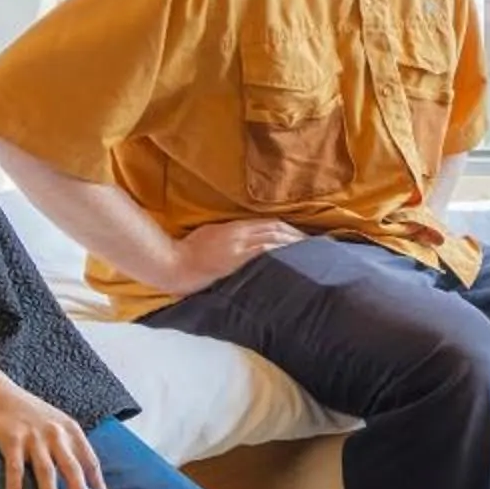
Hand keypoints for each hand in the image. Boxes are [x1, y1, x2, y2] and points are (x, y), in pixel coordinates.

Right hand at [0, 386, 108, 488]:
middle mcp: (56, 434)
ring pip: (46, 472)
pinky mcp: (11, 440)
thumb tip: (84, 477)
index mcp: (71, 431)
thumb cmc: (30, 413)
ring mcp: (34, 437)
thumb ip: (70, 446)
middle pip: (72, 468)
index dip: (98, 484)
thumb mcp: (57, 423)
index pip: (90, 461)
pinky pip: (14, 468)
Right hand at [167, 217, 304, 293]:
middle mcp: (240, 235)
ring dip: (294, 245)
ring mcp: (239, 247)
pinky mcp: (237, 260)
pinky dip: (281, 253)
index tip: (303, 235)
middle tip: (316, 244)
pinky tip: (294, 258)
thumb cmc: (188, 251)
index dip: (289, 229)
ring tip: (311, 252)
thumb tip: (248, 236)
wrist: (173, 265)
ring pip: (274, 240)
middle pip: (276, 230)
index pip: (269, 224)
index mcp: (235, 228)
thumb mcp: (211, 234)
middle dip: (297, 236)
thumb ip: (231, 233)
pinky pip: (265, 253)